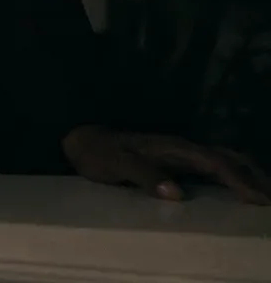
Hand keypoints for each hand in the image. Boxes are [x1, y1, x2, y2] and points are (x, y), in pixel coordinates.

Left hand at [62, 125, 270, 204]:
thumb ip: (145, 176)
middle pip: (229, 157)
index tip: (260, 198)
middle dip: (255, 176)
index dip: (240, 180)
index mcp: (174, 148)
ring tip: (265, 195)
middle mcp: (183, 147)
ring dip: (248, 174)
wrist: (85, 140)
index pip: (216, 163)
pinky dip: (235, 175)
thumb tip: (177, 193)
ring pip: (225, 159)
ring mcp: (182, 153)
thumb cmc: (100, 154)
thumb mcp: (117, 165)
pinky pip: (215, 166)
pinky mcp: (178, 160)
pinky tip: (241, 189)